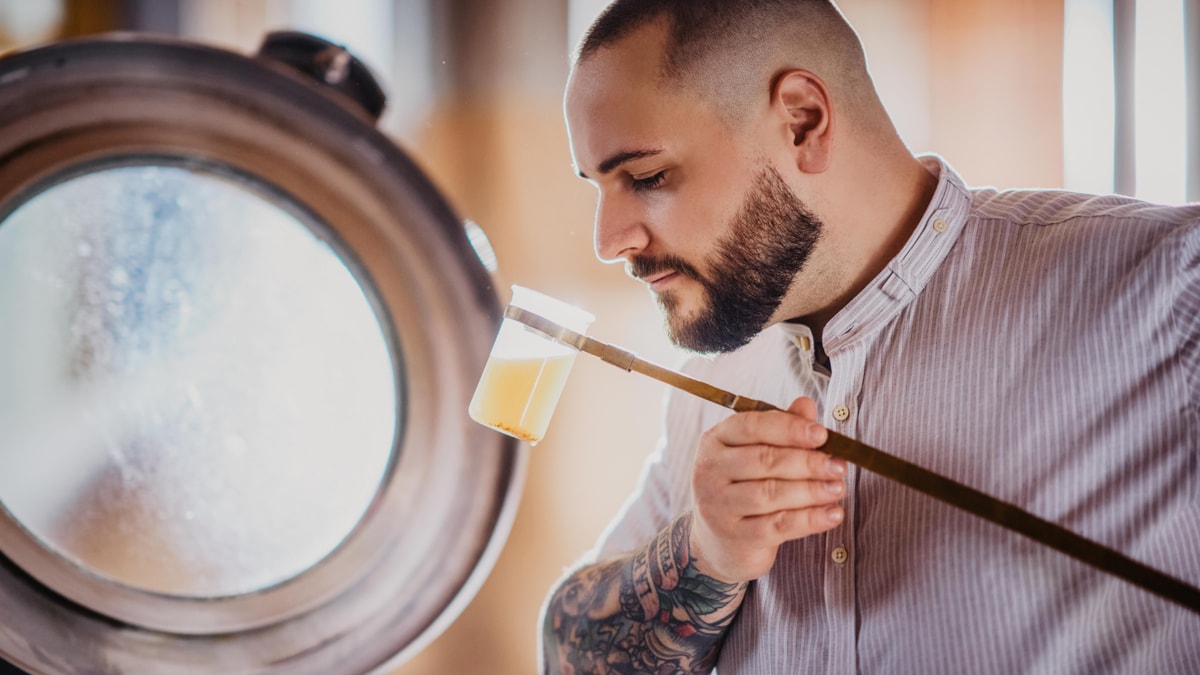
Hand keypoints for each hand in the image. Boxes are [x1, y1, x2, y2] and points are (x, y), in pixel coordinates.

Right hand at [689, 396, 845, 581]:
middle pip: (763, 460)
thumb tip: (806, 405)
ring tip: (838, 487)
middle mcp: (709, 471)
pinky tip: (833, 514)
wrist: (721, 540)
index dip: (789, 428)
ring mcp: (718, 506)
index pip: (751, 426)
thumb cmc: (744, 486)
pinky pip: (778, 526)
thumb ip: (782, 428)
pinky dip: (810, 519)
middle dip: (807, 462)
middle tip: (838, 465)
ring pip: (770, 494)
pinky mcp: (734, 536)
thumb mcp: (758, 452)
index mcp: (715, 441)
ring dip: (811, 490)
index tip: (821, 434)